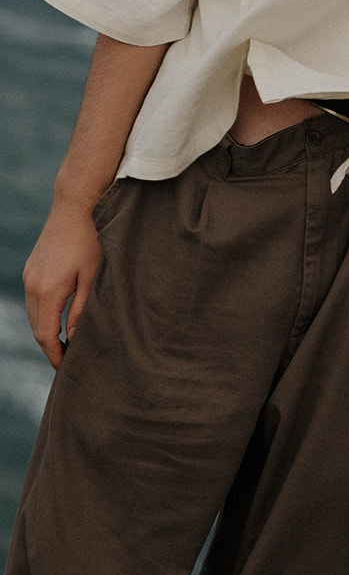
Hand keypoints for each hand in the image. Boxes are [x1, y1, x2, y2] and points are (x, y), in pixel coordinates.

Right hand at [23, 200, 102, 368]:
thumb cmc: (91, 239)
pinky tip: (59, 316)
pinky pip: (34, 299)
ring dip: (46, 330)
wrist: (75, 206)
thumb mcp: (93, 276)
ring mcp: (30, 276)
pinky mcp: (32, 268)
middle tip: (68, 359)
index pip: (46, 336)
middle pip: (37, 328)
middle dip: (51, 347)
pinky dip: (44, 313)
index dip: (55, 355)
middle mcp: (33, 286)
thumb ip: (82, 309)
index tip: (66, 368)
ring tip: (66, 341)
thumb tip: (72, 336)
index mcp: (48, 291)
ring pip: (33, 314)